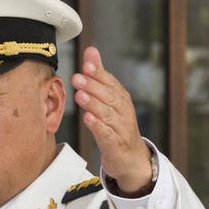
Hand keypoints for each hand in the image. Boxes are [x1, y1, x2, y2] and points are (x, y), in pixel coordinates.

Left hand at [72, 46, 151, 191]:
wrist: (131, 158)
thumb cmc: (116, 125)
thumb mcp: (109, 99)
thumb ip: (99, 76)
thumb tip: (91, 51)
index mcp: (120, 98)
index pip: (110, 82)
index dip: (99, 73)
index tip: (87, 64)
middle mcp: (123, 111)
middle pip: (109, 96)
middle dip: (93, 86)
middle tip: (77, 78)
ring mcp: (121, 128)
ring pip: (107, 114)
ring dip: (93, 104)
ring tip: (80, 96)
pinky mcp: (115, 144)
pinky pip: (107, 134)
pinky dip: (98, 126)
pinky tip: (88, 119)